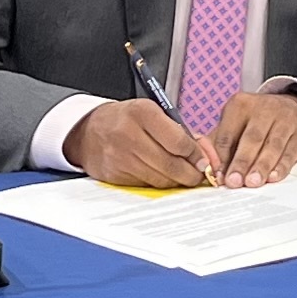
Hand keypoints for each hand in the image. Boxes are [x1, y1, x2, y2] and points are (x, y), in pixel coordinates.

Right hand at [64, 98, 215, 189]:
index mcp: (143, 112)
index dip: (196, 155)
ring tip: (182, 175)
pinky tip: (161, 175)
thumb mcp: (152, 114)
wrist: (90, 131)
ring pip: (161, 179)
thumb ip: (180, 132)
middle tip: (198, 175)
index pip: (179, 142)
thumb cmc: (128, 121)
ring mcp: (120, 156)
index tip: (203, 160)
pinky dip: (158, 182)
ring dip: (176, 180)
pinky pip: (146, 185)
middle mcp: (129, 134)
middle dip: (191, 174)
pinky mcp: (114, 174)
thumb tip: (206, 155)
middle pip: (171, 165)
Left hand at [209, 86, 296, 188]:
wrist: (291, 109)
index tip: (218, 176)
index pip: (228, 133)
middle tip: (234, 182)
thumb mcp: (234, 124)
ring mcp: (285, 120)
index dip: (221, 157)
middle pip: (251, 139)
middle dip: (241, 162)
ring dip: (261, 166)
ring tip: (252, 182)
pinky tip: (273, 177)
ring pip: (272, 146)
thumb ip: (217, 144)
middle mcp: (264, 109)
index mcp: (240, 104)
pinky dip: (281, 166)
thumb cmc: (254, 122)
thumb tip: (205, 166)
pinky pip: (290, 152)